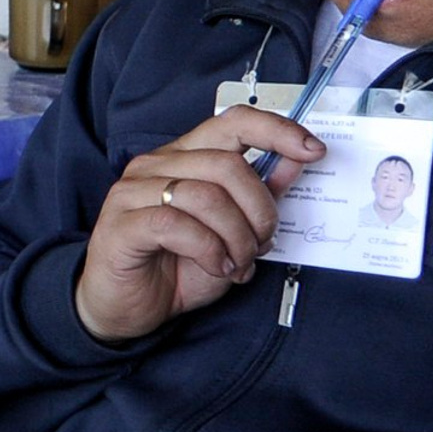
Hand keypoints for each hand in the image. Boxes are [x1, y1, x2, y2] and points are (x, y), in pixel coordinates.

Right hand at [73, 104, 324, 342]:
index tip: (311, 149)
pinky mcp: (121, 224)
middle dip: (259, 210)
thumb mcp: (232, 233)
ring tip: (237, 263)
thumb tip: (296, 159)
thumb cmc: (174, 268)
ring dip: (236, 237)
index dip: (275, 130)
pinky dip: (208, 250)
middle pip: (226, 164)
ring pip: (205, 196)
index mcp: (182, 158)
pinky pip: (176, 225)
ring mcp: (132, 192)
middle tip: (261, 243)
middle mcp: (155, 166)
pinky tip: (215, 266)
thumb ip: (259, 195)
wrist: (124, 309)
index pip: (231, 122)